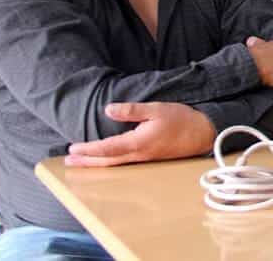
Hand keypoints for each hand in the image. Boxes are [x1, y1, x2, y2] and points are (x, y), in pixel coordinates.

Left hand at [65, 102, 215, 166]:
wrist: (203, 134)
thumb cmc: (181, 120)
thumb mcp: (156, 109)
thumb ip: (132, 110)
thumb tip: (108, 109)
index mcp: (137, 143)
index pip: (106, 148)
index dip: (88, 149)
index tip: (73, 148)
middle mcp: (138, 155)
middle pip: (106, 161)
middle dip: (87, 161)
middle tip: (69, 161)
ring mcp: (144, 159)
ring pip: (114, 164)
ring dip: (95, 163)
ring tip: (81, 162)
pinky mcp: (149, 158)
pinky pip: (123, 163)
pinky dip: (109, 162)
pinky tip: (106, 159)